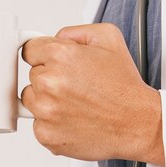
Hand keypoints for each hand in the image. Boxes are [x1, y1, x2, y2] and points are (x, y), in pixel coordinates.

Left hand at [21, 23, 164, 165]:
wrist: (136, 124)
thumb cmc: (123, 87)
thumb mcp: (108, 38)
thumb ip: (74, 32)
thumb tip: (54, 38)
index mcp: (60, 56)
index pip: (29, 50)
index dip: (43, 55)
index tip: (50, 62)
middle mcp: (49, 83)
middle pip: (32, 76)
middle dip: (50, 78)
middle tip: (76, 85)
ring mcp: (45, 112)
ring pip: (31, 100)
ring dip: (47, 101)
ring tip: (75, 103)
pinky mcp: (45, 134)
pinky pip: (37, 124)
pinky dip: (51, 123)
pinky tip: (73, 119)